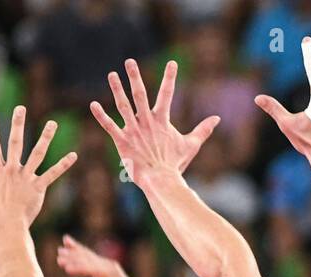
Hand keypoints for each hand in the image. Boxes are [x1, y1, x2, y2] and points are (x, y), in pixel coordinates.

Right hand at [0, 106, 76, 235]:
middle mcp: (12, 170)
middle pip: (15, 142)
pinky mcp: (38, 188)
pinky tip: (73, 156)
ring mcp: (26, 178)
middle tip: (20, 108)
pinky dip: (63, 165)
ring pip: (38, 153)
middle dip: (17, 124)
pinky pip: (53, 174)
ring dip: (45, 137)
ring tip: (52, 123)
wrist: (5, 229)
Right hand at [55, 235, 144, 276]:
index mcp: (113, 275)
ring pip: (87, 255)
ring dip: (73, 252)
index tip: (67, 269)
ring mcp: (105, 263)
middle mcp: (109, 266)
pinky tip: (66, 240)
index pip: (95, 270)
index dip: (81, 269)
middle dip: (74, 260)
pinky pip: (87, 254)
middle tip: (59, 259)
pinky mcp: (100, 264)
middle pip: (89, 261)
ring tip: (59, 251)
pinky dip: (76, 248)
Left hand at [91, 59, 219, 184]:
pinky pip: (109, 126)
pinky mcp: (122, 141)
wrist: (161, 181)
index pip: (167, 94)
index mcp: (162, 120)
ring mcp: (133, 131)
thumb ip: (202, 130)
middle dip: (134, 77)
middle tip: (129, 61)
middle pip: (139, 94)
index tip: (172, 62)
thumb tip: (217, 119)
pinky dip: (101, 116)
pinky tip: (93, 104)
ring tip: (112, 74)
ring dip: (116, 89)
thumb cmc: (175, 164)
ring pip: (123, 106)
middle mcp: (146, 122)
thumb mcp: (191, 145)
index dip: (170, 78)